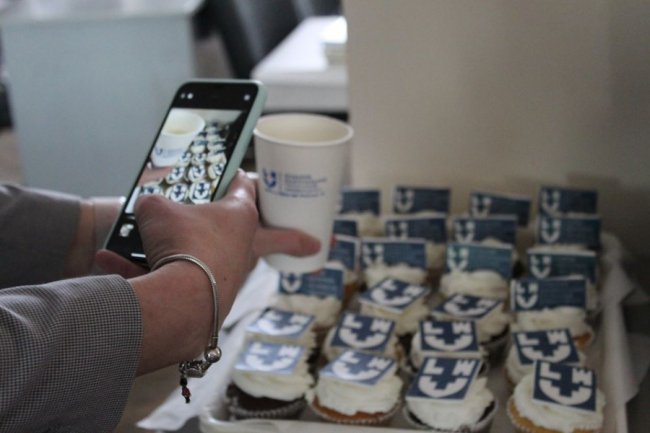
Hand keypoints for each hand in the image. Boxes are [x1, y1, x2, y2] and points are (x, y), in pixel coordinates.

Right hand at [113, 171, 319, 373]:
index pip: (249, 190)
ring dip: (192, 253)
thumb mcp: (157, 208)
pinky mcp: (209, 302)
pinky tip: (111, 265)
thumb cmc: (181, 243)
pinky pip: (174, 282)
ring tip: (166, 247)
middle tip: (313, 244)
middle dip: (292, 239)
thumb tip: (146, 210)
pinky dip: (147, 274)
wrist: (179, 296)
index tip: (245, 174)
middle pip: (271, 238)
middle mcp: (241, 248)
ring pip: (216, 261)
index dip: (246, 178)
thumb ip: (153, 203)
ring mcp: (227, 276)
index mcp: (239, 217)